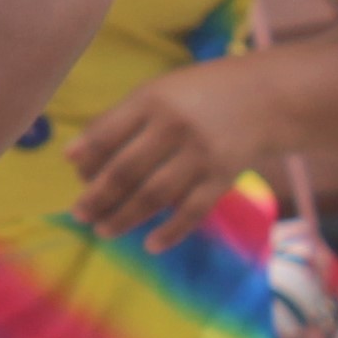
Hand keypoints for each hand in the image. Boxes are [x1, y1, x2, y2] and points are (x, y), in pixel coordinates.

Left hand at [67, 58, 266, 248]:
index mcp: (151, 100)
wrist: (265, 98)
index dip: (86, 162)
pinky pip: (192, 211)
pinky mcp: (223, 177)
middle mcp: (175, 126)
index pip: (106, 136)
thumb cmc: (195, 96)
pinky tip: (149, 245)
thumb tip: (71, 157)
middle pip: (125, 170)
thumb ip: (115, 121)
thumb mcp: (156, 93)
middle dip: (97, 198)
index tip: (75, 180)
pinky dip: (170, 232)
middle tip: (79, 215)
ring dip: (124, 218)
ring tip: (103, 231)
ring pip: (154, 195)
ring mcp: (201, 154)